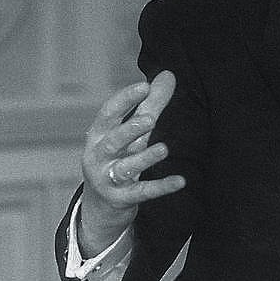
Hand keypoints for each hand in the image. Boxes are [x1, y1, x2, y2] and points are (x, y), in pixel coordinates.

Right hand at [78, 70, 185, 254]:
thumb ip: (150, 104)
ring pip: (125, 168)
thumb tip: (168, 74)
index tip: (144, 86)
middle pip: (113, 141)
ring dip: (144, 158)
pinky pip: (142, 192)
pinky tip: (180, 181)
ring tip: (164, 149)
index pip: (108, 114)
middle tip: (150, 119)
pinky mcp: (122, 199)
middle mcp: (99, 156)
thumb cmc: (118, 157)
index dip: (125, 99)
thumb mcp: (131, 132)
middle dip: (130, 129)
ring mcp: (108, 179)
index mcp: (99, 135)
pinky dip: (161, 187)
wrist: (99, 205)